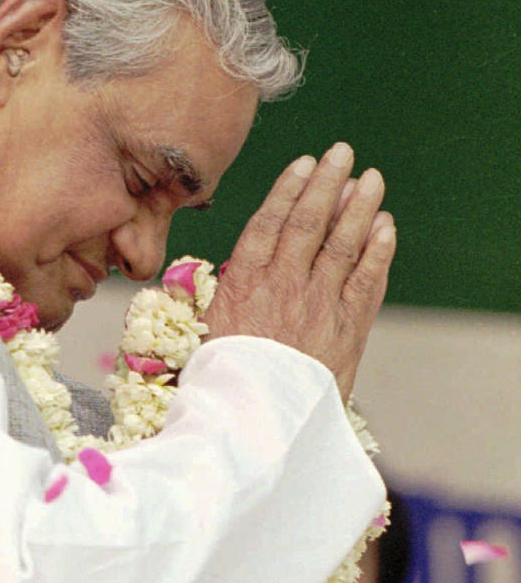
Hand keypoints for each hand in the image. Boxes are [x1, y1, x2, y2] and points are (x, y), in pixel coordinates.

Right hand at [205, 144, 396, 401]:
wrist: (255, 429)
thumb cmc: (220, 383)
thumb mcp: (198, 333)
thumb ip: (207, 298)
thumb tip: (197, 274)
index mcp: (242, 284)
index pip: (269, 223)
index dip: (288, 190)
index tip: (303, 163)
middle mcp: (283, 287)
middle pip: (309, 223)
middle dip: (327, 184)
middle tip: (342, 152)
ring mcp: (318, 306)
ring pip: (342, 244)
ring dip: (359, 207)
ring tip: (370, 179)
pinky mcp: (346, 330)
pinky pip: (367, 281)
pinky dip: (378, 251)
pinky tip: (385, 227)